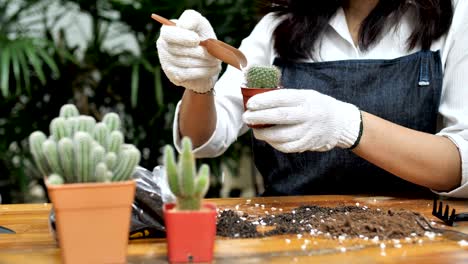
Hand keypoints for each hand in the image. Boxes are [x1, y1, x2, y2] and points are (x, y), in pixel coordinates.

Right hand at [156, 10, 221, 92]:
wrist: (209, 61)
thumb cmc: (203, 38)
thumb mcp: (201, 25)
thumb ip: (192, 19)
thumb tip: (183, 26)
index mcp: (168, 31)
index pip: (168, 34)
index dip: (182, 37)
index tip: (197, 40)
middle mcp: (163, 46)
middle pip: (177, 50)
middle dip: (198, 52)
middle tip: (212, 53)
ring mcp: (166, 62)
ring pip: (183, 63)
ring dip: (203, 62)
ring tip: (214, 60)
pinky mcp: (173, 76)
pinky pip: (187, 74)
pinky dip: (203, 71)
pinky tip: (212, 68)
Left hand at [242, 89, 361, 152]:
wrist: (340, 123)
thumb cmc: (316, 106)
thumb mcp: (305, 95)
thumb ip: (286, 97)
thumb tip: (259, 99)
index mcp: (305, 98)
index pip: (281, 98)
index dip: (263, 101)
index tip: (250, 103)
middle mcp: (307, 115)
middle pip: (279, 116)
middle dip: (259, 117)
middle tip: (246, 117)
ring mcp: (308, 131)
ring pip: (281, 135)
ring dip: (264, 133)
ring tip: (254, 129)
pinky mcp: (307, 144)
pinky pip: (286, 146)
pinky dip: (274, 143)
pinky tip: (267, 138)